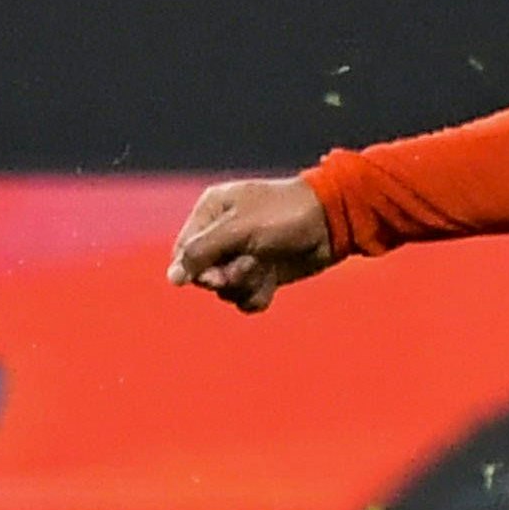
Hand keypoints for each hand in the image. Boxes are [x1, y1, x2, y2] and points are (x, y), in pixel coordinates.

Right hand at [167, 177, 337, 312]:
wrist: (335, 222)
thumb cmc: (285, 216)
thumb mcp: (239, 228)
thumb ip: (202, 250)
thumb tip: (173, 279)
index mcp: (211, 212)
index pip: (184, 251)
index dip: (194, 268)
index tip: (214, 273)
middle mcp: (223, 234)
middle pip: (202, 273)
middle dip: (224, 276)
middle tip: (249, 266)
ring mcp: (244, 255)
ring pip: (225, 289)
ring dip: (243, 285)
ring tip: (264, 269)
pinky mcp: (264, 273)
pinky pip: (246, 297)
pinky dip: (257, 296)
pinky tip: (271, 284)